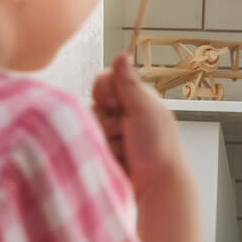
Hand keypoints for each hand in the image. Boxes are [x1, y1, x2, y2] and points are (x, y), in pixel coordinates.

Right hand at [92, 53, 189, 198]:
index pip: (104, 81)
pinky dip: (100, 153)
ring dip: (105, 140)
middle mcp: (120, 115)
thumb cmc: (158, 148)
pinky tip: (115, 163)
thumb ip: (129, 84)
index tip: (115, 104)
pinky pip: (84, 146)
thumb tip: (122, 54)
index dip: (105, 91)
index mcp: (135, 99)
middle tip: (127, 134)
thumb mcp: (145, 110)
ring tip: (124, 152)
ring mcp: (108, 136)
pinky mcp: (98, 154)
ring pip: (87, 127)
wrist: (155, 187)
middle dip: (107, 121)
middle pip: (92, 105)